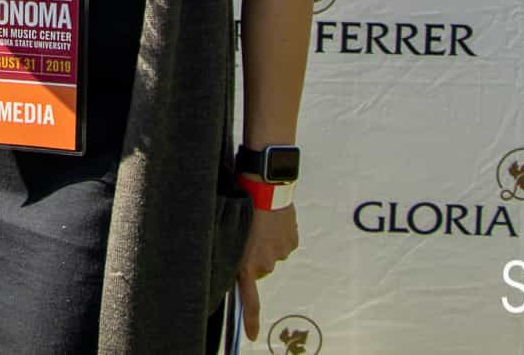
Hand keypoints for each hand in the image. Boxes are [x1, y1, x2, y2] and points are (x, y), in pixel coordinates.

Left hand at [236, 203, 297, 340]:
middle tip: (248, 233)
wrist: (266, 187)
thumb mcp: (231, 231)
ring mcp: (281, 254)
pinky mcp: (292, 243)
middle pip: (259, 268)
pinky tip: (273, 220)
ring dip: (266, 243)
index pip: (249, 299)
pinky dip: (278, 236)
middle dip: (254, 255)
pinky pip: (283, 244)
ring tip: (260, 222)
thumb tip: (237, 261)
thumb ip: (235, 251)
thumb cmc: (242, 206)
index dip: (250, 319)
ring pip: (271, 255)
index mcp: (247, 263)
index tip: (251, 336)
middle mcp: (265, 264)